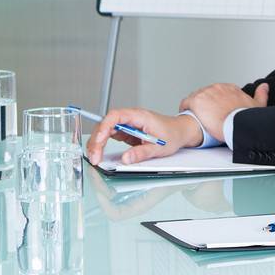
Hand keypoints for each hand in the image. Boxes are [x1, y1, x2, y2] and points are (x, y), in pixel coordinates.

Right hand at [85, 107, 202, 165]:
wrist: (180, 132)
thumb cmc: (172, 135)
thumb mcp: (159, 148)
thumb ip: (142, 153)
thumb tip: (125, 159)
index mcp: (139, 116)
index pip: (115, 116)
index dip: (104, 127)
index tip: (99, 141)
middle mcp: (131, 118)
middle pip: (106, 124)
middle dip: (97, 139)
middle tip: (94, 157)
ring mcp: (128, 124)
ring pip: (106, 130)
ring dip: (97, 142)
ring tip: (95, 158)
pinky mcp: (127, 131)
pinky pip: (110, 135)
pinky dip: (103, 144)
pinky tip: (99, 154)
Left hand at [180, 82, 268, 136]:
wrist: (237, 125)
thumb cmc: (245, 119)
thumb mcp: (257, 106)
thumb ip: (261, 94)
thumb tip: (264, 86)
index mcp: (230, 88)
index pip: (217, 92)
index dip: (215, 103)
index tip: (215, 111)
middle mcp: (217, 88)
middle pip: (205, 95)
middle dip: (205, 105)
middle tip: (206, 117)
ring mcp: (206, 93)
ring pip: (195, 98)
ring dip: (195, 107)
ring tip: (197, 118)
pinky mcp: (196, 101)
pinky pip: (185, 103)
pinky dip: (185, 109)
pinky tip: (188, 116)